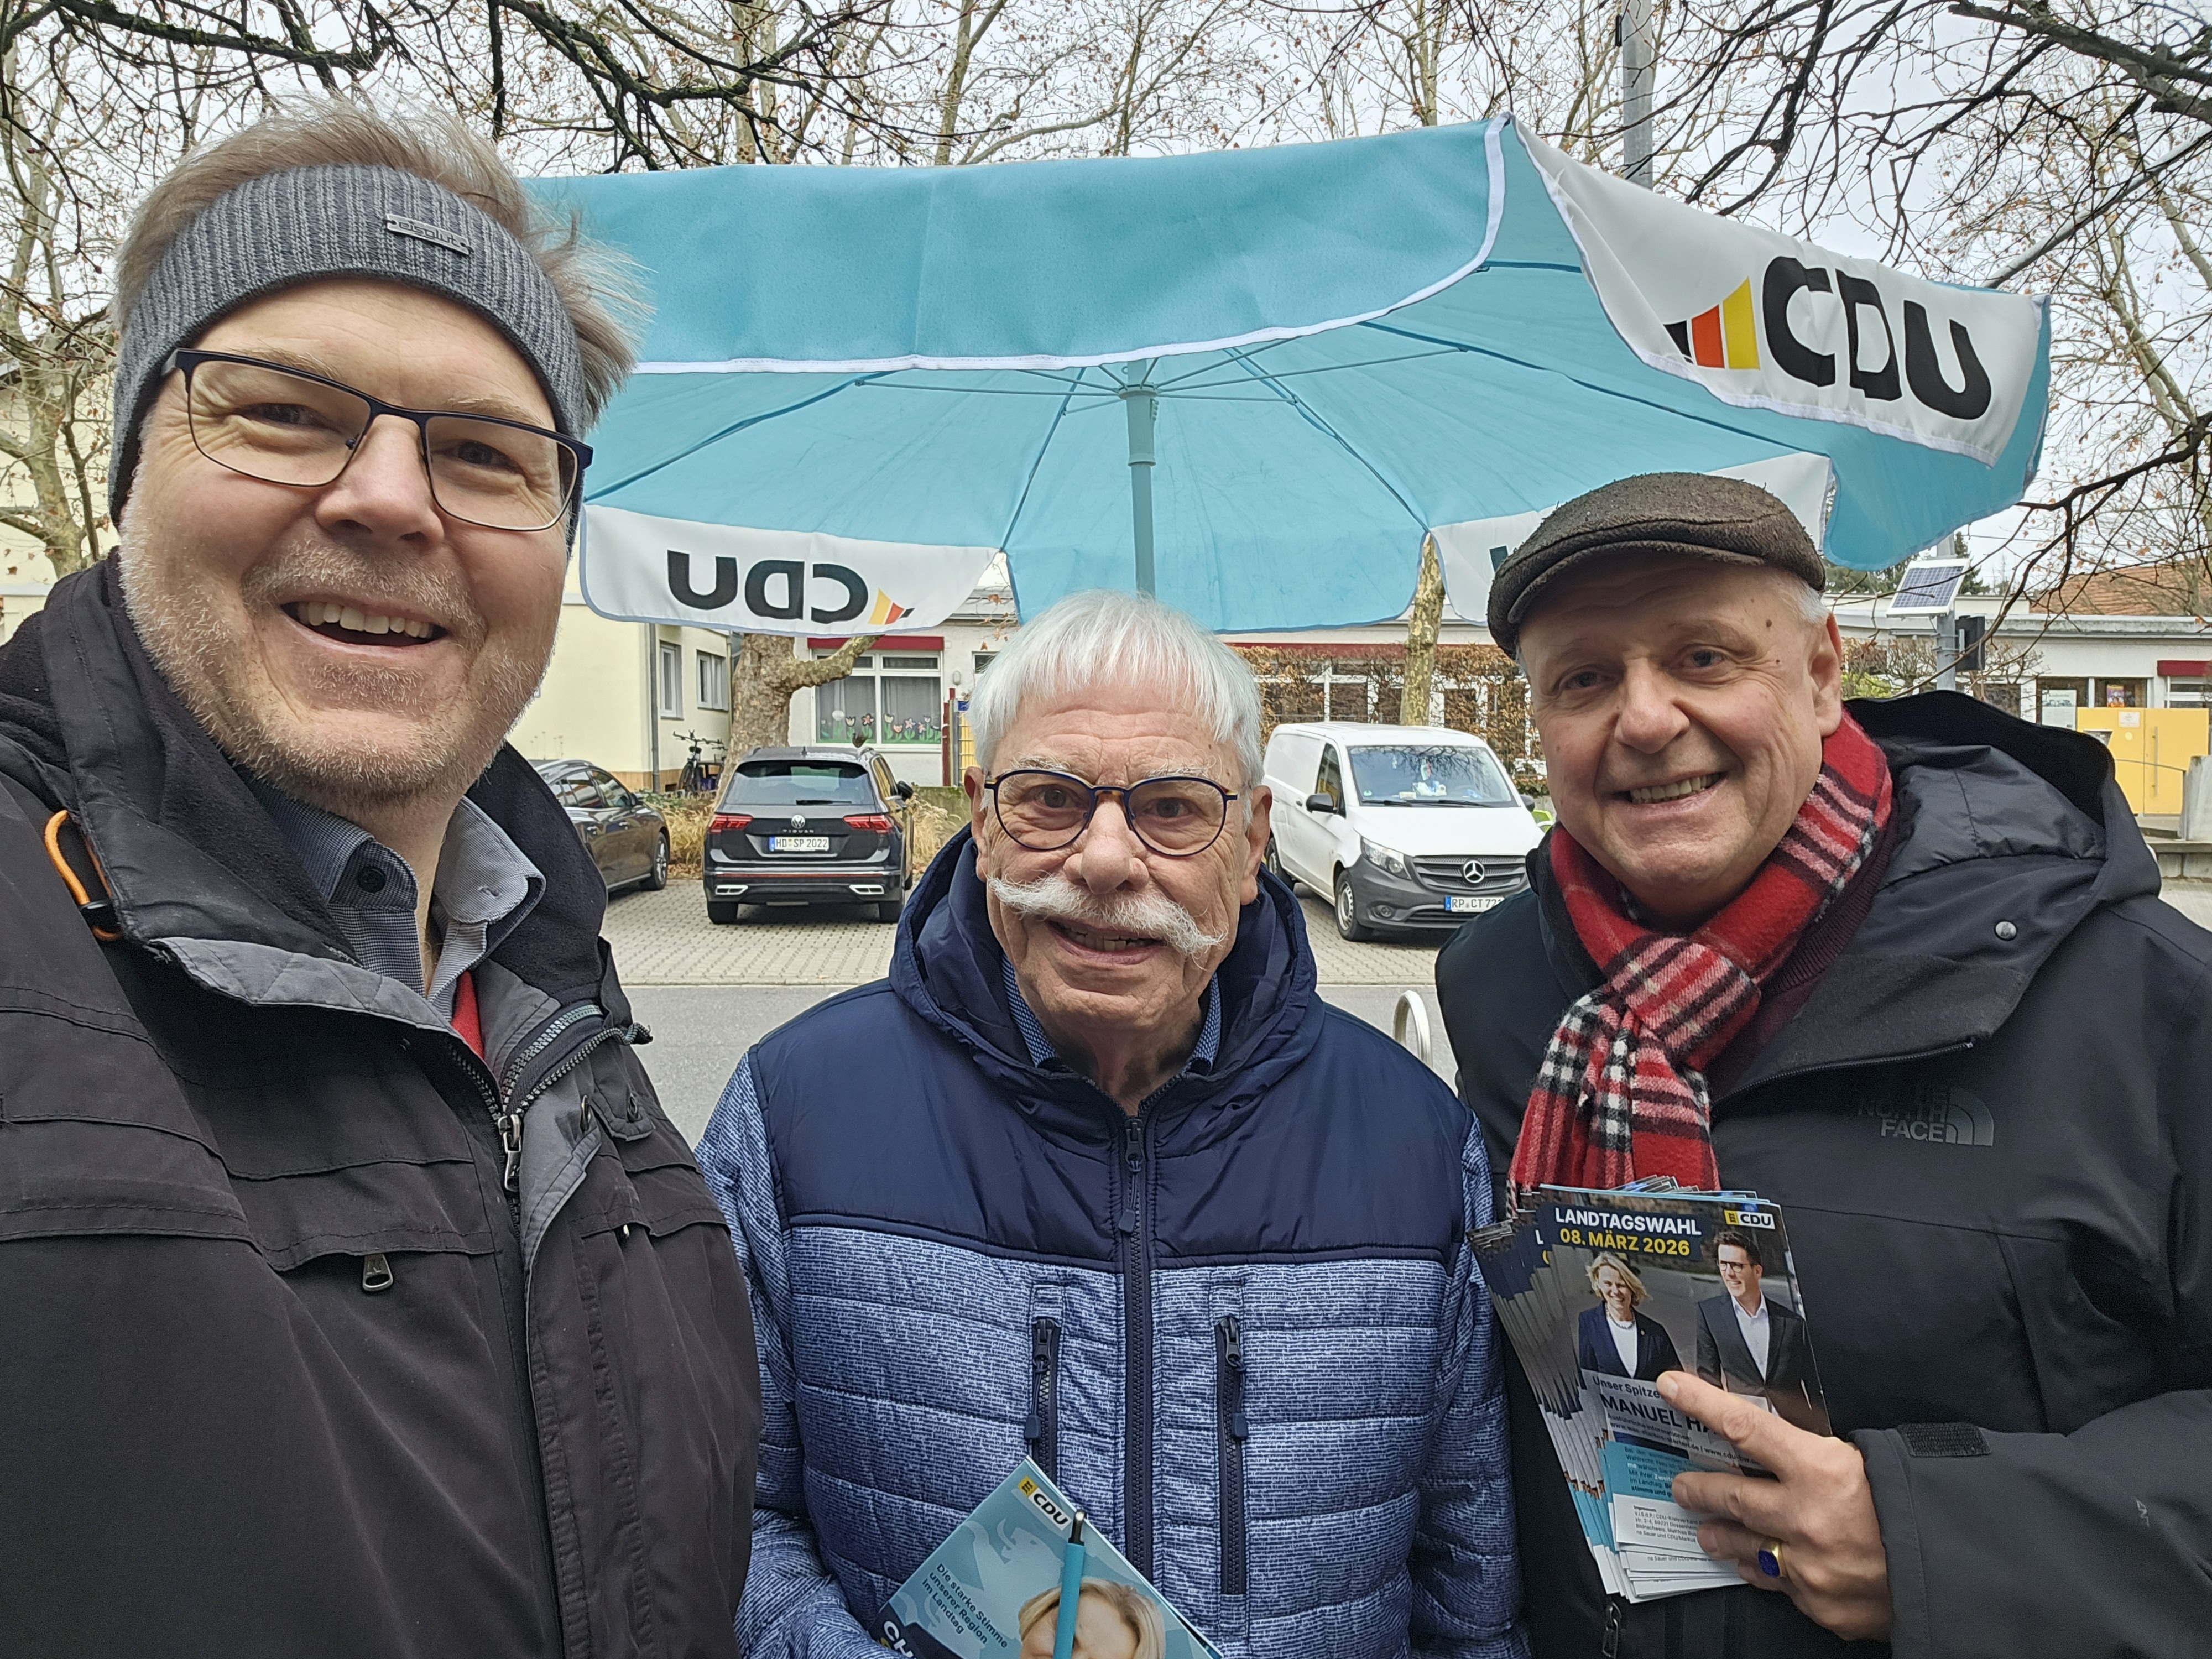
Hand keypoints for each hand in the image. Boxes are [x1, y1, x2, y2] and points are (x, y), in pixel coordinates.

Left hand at [1658, 1371, 1892, 1641]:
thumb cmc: (1915, 1506)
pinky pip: (1775, 1583)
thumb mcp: (1867, 1460)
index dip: (1701, 1404)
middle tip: (1682, 1486)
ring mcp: (1807, 1565)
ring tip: (1705, 1529)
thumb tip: (1776, 1438)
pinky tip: (1753, 1564)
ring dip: (1721, 1534)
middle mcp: (1804, 1517)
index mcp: (1820, 1469)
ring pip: (1742, 1545)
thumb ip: (1817, 1452)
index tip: (1671, 1388)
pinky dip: (1763, 1571)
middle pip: (1730, 1496)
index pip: (1744, 1427)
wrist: (1958, 1573)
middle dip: (1699, 1488)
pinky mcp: (1817, 1603)